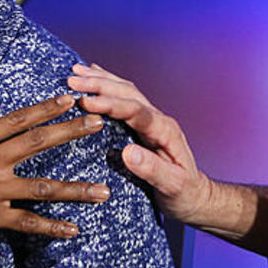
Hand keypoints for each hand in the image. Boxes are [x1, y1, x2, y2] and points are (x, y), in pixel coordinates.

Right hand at [0, 87, 110, 241]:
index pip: (19, 120)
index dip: (46, 108)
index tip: (72, 100)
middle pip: (38, 143)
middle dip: (71, 132)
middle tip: (100, 123)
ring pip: (43, 187)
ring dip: (76, 190)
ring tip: (105, 191)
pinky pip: (28, 222)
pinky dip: (52, 227)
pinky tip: (74, 229)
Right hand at [68, 64, 214, 224]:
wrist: (195, 195)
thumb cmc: (184, 193)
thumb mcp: (172, 186)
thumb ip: (152, 169)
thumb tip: (128, 152)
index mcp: (165, 131)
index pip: (135, 111)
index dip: (111, 104)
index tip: (86, 102)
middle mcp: (158, 120)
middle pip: (128, 94)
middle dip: (100, 84)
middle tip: (72, 80)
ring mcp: (151, 120)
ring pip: (126, 91)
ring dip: (102, 80)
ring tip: (76, 72)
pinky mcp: (143, 124)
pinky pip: (125, 99)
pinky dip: (108, 86)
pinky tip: (95, 77)